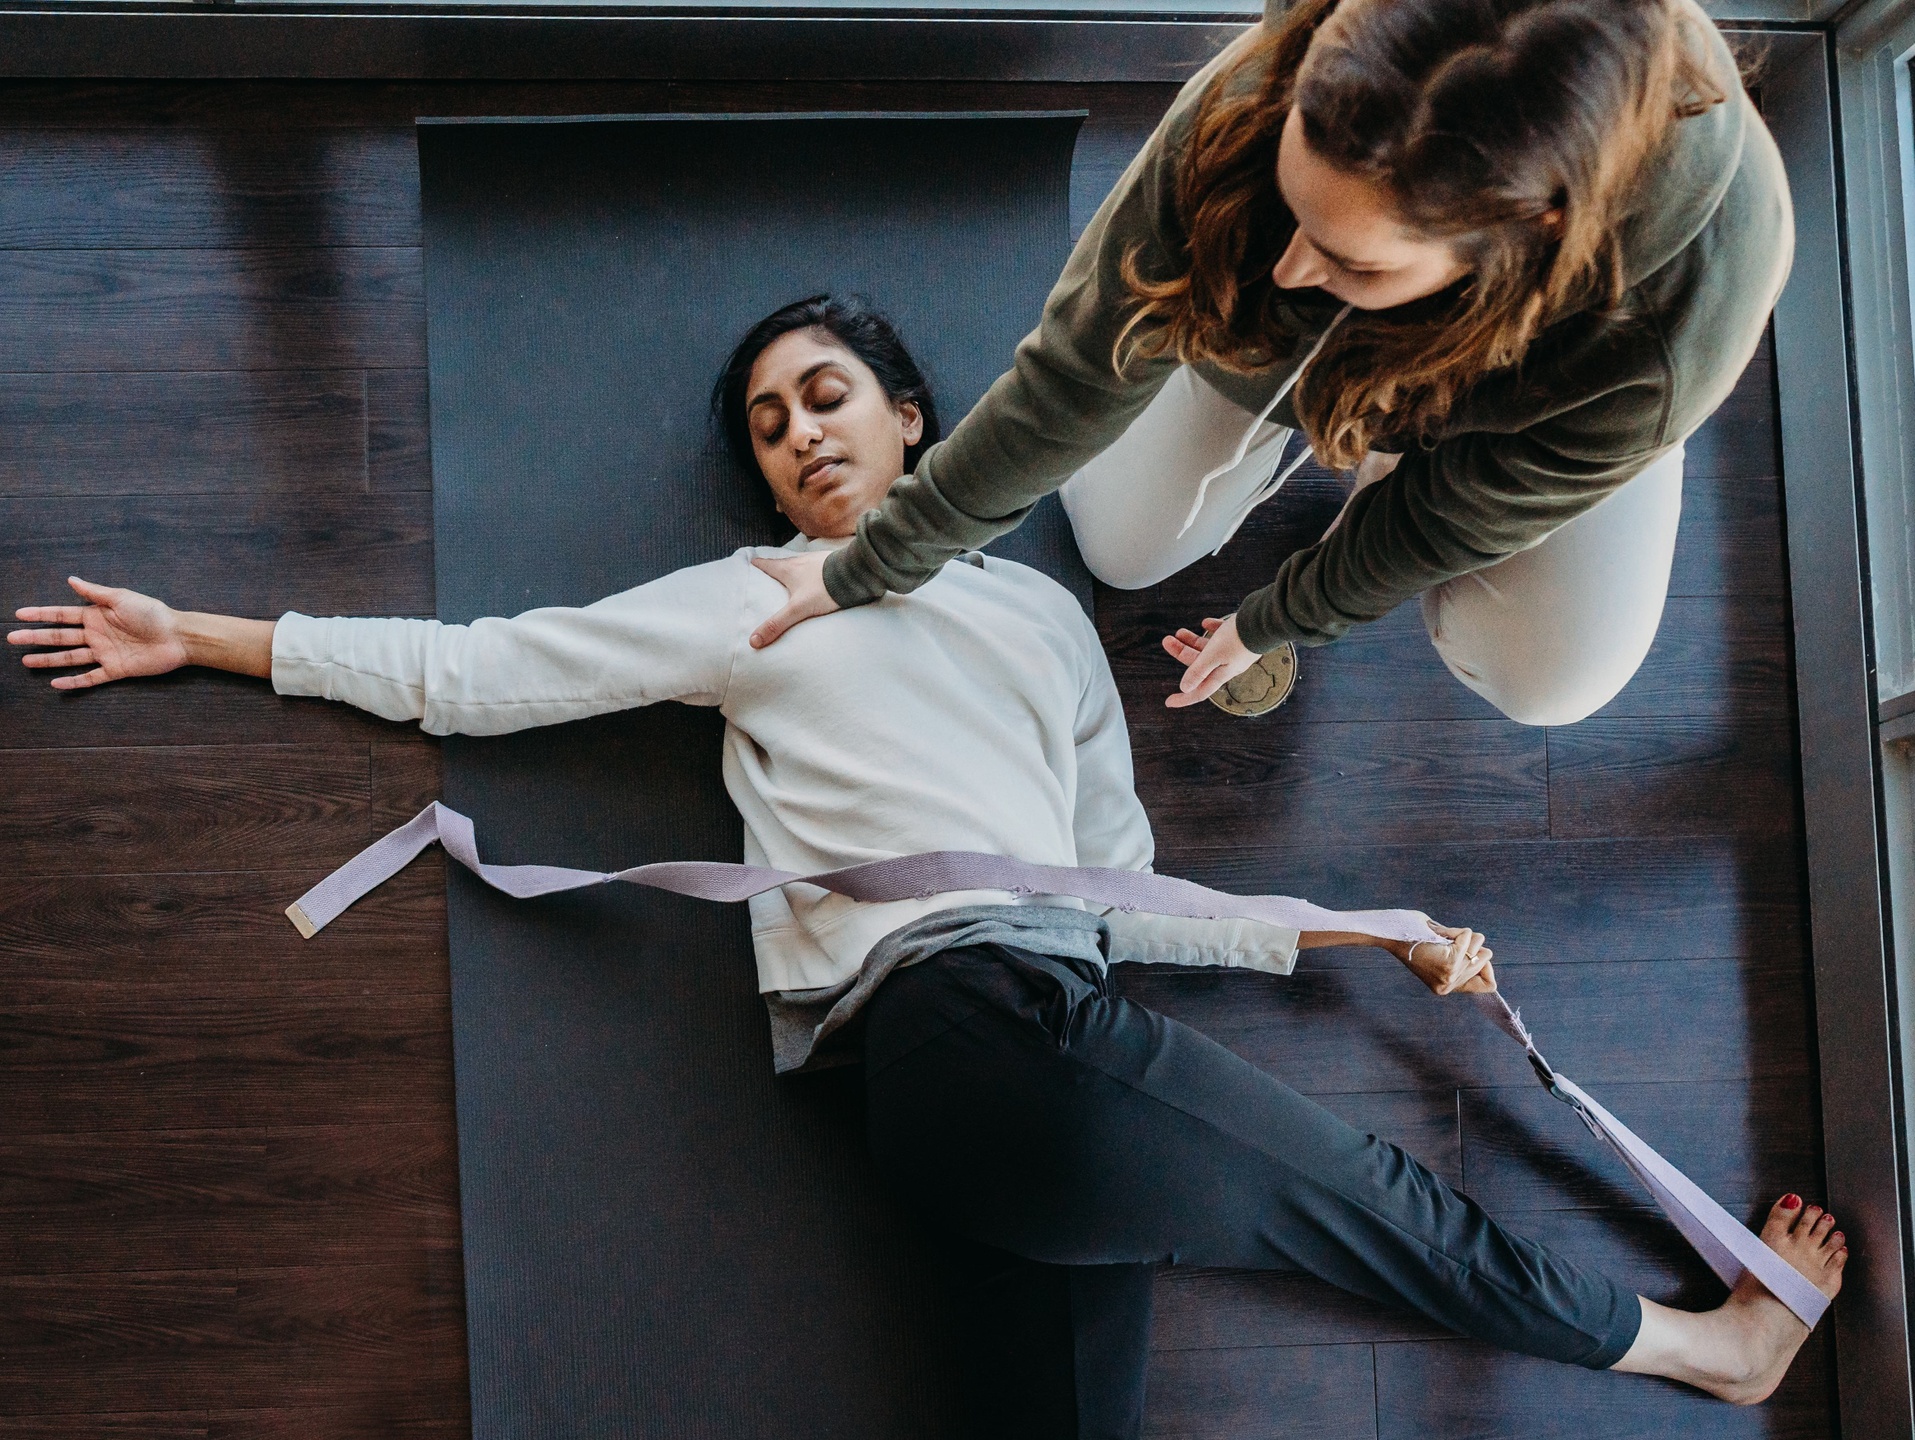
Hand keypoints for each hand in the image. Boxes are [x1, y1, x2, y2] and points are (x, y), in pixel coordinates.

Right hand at [9, 576, 188, 688]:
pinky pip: (91, 677)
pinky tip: (55, 684)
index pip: (62, 615)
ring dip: (48, 660)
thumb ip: (95, 592)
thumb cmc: (153, 613)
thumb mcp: (122, 598)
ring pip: (70, 658)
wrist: (178, 636)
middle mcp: (97, 635)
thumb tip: (70, 580)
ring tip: (26, 661)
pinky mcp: (116, 669)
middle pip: (60, 637)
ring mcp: (105, 653)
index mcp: (96, 615)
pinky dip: (74, 681)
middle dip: (36, 637)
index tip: (19, 615)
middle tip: (12, 638)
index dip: (41, 615)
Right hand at [749, 550, 840, 648]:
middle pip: (782, 563)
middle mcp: (801, 560)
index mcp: (788, 568)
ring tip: (791, 577)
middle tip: (767, 572)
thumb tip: (754, 641)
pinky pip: (817, 567)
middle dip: (774, 568)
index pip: (765, 564)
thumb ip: (777, 624)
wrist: (855, 574)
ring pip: (800, 563)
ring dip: (794, 569)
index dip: (755, 564)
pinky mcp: (832, 562)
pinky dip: (812, 572)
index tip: (748, 563)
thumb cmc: (825, 588)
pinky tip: (817, 579)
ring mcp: (817, 560)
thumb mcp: (798, 609)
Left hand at [1161, 613, 1258, 708]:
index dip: (1184, 698)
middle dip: (1182, 653)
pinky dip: (1212, 629)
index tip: (1169, 702)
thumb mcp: (1213, 656)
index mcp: (1222, 673)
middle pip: (1200, 664)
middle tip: (1167, 641)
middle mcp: (1228, 664)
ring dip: (1193, 640)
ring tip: (1180, 631)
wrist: (1264, 620)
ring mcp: (1234, 650)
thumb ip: (1199, 671)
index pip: (1200, 691)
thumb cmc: (1239, 639)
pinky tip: (1206, 622)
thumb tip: (1185, 688)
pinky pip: (1222, 634)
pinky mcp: (1240, 636)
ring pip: (1208, 648)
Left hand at [1393, 923, 1495, 995]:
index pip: (1488, 986)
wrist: (1391, 932)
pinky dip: (1459, 931)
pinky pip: (1469, 939)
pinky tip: (1441, 933)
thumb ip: (1462, 957)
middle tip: (1447, 942)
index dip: (1486, 967)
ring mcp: (1449, 977)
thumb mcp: (1441, 951)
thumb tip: (1485, 954)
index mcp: (1445, 987)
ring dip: (1466, 937)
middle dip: (1472, 945)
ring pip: (1480, 949)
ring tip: (1443, 938)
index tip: (1471, 953)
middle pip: (1484, 961)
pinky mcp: (1449, 964)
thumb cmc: (1413, 936)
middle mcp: (1448, 986)